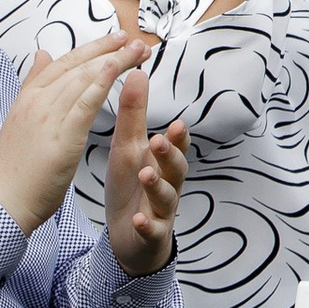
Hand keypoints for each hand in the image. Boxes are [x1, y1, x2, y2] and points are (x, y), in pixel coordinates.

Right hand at [0, 30, 153, 232]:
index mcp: (27, 99)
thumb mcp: (20, 119)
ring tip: (137, 51)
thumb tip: (42, 54)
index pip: (62, 64)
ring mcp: (47, 117)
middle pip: (76, 67)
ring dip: (112, 61)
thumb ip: (32, 86)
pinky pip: (84, 103)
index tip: (115, 39)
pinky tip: (116, 69)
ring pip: (83, 79)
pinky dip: (100, 83)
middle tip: (133, 39)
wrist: (3, 202)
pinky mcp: (62, 136)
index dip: (90, 49)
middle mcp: (36, 102)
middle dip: (107, 50)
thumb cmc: (15, 169)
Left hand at [102, 70, 187, 273]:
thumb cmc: (131, 186)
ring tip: (146, 175)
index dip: (179, 137)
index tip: (177, 123)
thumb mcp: (128, 149)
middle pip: (177, 169)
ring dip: (158, 186)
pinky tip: (139, 219)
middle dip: (171, 156)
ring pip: (167, 197)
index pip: (176, 146)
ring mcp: (161, 210)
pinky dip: (147, 224)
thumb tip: (137, 72)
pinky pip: (153, 230)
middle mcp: (168, 184)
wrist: (131, 236)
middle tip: (160, 141)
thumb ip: (135, 114)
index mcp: (162, 162)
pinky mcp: (151, 234)